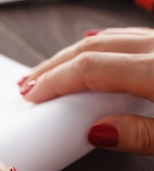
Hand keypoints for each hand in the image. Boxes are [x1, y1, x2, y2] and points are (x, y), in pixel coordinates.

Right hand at [19, 27, 153, 153]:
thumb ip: (141, 135)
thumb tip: (97, 132)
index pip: (89, 69)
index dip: (54, 81)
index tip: (32, 95)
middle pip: (91, 48)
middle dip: (54, 66)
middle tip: (29, 82)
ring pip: (108, 37)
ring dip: (74, 53)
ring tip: (53, 68)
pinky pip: (130, 34)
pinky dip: (103, 42)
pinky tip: (97, 45)